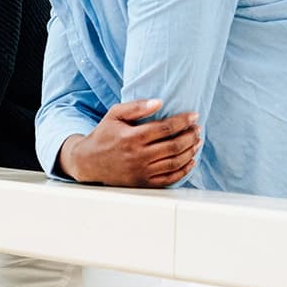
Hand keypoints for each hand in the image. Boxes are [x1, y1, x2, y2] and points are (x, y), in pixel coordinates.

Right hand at [57, 99, 200, 188]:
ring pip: (174, 162)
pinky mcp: (143, 183)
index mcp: (132, 137)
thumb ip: (136, 107)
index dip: (183, 121)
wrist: (89, 162)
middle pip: (173, 146)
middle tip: (197, 129)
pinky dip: (183, 170)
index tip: (194, 116)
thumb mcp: (115, 114)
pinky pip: (169, 178)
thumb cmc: (104, 135)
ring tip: (197, 142)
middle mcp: (138, 156)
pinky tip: (190, 161)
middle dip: (190, 136)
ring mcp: (141, 171)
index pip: (165, 128)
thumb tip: (159, 102)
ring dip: (190, 151)